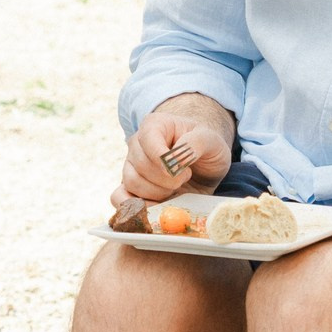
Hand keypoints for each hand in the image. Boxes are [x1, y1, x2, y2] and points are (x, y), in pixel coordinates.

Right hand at [116, 112, 233, 203]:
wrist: (204, 166)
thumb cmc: (206, 149)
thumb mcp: (212, 141)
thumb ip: (196, 143)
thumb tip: (175, 159)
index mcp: (155, 125)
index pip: (148, 139)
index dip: (163, 158)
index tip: (184, 169)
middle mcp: (137, 144)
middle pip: (141, 165)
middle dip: (168, 179)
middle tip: (186, 176)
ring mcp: (130, 165)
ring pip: (132, 183)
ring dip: (158, 193)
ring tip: (176, 188)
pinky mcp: (129, 187)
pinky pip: (119, 197)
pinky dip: (138, 206)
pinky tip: (159, 206)